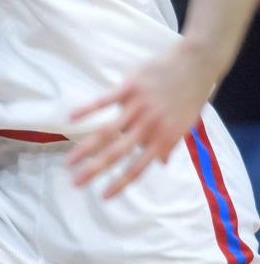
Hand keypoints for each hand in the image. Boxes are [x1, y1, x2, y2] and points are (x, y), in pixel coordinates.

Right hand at [66, 41, 216, 197]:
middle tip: (75, 183)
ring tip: (69, 161)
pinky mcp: (129, 88)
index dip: (120, 183)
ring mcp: (137, 107)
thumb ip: (170, 144)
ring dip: (85, 148)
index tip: (103, 196)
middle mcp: (148, 127)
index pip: (137, 168)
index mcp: (162, 139)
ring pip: (106, 131)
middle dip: (94, 170)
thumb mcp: (185, 126)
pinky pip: (104, 101)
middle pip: (116, 153)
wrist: (195, 66)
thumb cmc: (190, 97)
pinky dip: (87, 110)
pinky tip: (70, 118)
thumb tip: (161, 164)